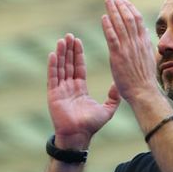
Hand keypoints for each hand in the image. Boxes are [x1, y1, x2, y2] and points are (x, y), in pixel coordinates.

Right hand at [47, 33, 120, 148]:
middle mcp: (69, 87)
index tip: (78, 41)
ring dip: (61, 54)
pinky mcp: (53, 95)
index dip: (78, 54)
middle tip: (69, 35)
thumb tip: (119, 85)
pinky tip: (53, 54)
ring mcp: (60, 90)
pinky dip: (53, 66)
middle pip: (68, 64)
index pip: (78, 67)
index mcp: (80, 89)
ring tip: (62, 40)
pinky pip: (52, 77)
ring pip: (60, 68)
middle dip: (69, 50)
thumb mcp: (107, 109)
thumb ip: (113, 97)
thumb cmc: (91, 125)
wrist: (79, 136)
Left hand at [101, 0, 159, 103]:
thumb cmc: (144, 79)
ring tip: (108, 1)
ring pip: (121, 24)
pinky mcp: (118, 56)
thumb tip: (145, 31)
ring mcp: (128, 49)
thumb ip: (146, 43)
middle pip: (129, 18)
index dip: (130, 8)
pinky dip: (108, 26)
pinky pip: (112, 37)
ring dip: (113, 11)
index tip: (123, 1)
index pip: (137, 20)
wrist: (143, 92)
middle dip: (120, 5)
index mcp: (144, 42)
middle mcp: (137, 43)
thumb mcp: (148, 57)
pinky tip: (103, 17)